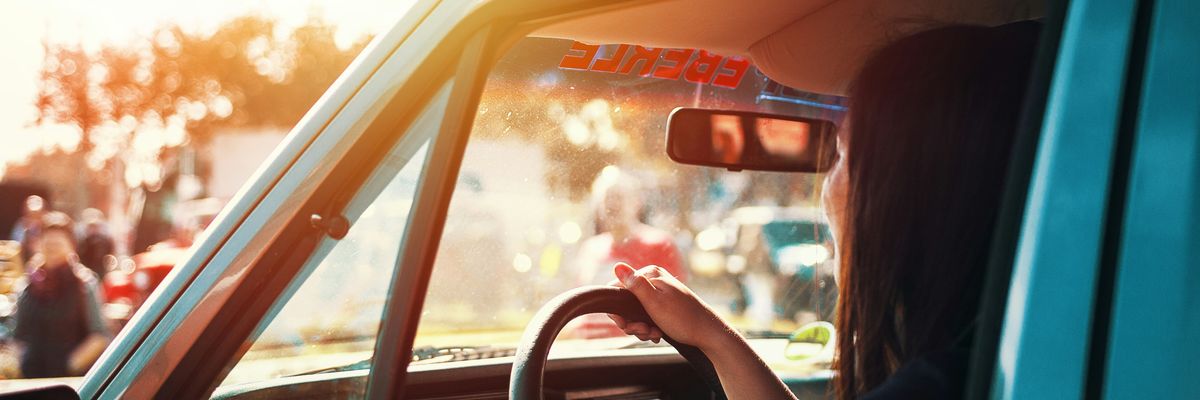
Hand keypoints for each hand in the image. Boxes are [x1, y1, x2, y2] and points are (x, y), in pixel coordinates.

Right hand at [608, 262, 732, 350]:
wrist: (708, 332)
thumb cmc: (682, 318)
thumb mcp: (654, 302)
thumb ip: (635, 284)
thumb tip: (617, 265)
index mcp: (650, 274)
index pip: (618, 289)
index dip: (618, 311)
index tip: (627, 326)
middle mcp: (654, 279)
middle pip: (626, 303)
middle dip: (632, 322)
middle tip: (645, 332)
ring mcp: (659, 292)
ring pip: (636, 312)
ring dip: (641, 327)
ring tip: (654, 333)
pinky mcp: (664, 304)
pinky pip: (646, 315)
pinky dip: (649, 327)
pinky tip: (658, 333)